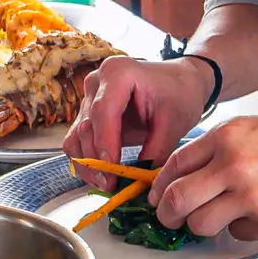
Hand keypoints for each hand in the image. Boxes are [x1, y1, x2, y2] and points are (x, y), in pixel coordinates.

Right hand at [62, 56, 213, 188]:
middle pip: (86, 126)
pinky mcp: (87, 114)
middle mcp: (96, 82)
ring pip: (76, 137)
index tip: (112, 171)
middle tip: (111, 186)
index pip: (103, 111)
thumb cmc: (180, 94)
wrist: (180, 83)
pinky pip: (78, 141)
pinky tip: (102, 176)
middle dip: (96, 160)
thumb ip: (157, 150)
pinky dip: (87, 161)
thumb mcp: (175, 122)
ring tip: (106, 185)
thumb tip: (139, 181)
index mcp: (119, 73)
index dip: (105, 143)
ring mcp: (89, 98)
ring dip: (87, 164)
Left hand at [149, 112, 257, 240]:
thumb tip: (189, 176)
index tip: (159, 197)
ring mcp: (249, 193)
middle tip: (171, 221)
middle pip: (176, 199)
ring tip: (223, 218)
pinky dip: (244, 230)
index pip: (175, 164)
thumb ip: (222, 149)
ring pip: (200, 223)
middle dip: (167, 215)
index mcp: (227, 136)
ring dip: (204, 226)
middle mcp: (232, 163)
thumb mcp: (257, 129)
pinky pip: (238, 233)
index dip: (160, 186)